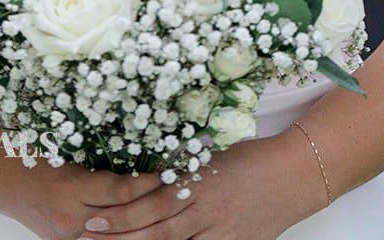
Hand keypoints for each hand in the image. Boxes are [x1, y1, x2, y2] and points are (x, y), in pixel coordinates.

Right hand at [0, 155, 161, 234]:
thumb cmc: (31, 150)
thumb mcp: (66, 149)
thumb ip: (98, 161)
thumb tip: (138, 157)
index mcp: (71, 187)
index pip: (121, 191)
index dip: (149, 182)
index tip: (169, 171)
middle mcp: (70, 217)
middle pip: (122, 218)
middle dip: (152, 206)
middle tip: (178, 192)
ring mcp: (66, 235)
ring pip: (114, 234)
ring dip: (140, 224)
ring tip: (165, 210)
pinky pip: (99, 239)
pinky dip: (119, 232)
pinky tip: (138, 224)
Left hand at [68, 135, 316, 239]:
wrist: (294, 174)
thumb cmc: (251, 156)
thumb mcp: (211, 153)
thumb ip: (181, 166)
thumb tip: (147, 172)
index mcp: (197, 180)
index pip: (151, 201)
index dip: (121, 213)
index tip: (93, 218)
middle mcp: (205, 209)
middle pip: (156, 231)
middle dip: (121, 239)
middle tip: (89, 239)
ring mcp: (220, 232)